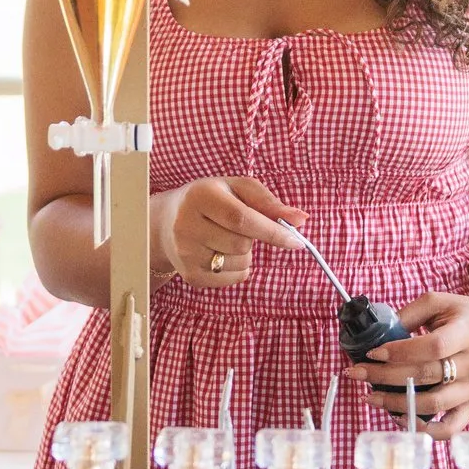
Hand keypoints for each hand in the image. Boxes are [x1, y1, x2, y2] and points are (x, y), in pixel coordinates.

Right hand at [150, 176, 305, 288]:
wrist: (167, 222)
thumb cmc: (211, 200)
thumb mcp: (237, 189)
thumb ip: (269, 202)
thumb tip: (301, 219)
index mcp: (201, 196)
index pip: (242, 219)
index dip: (273, 231)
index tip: (297, 241)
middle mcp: (187, 226)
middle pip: (242, 244)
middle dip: (253, 238)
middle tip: (240, 226)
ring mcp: (186, 254)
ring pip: (239, 263)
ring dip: (245, 253)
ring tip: (226, 237)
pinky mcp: (190, 276)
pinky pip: (232, 279)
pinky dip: (237, 268)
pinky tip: (221, 252)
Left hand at [342, 291, 468, 440]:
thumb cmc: (467, 317)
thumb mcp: (442, 303)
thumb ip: (412, 312)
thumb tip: (381, 329)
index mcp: (465, 333)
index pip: (432, 346)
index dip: (400, 351)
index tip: (372, 352)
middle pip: (426, 375)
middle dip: (385, 376)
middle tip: (357, 373)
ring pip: (433, 404)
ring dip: (397, 403)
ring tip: (370, 396)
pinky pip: (450, 427)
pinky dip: (425, 428)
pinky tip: (401, 418)